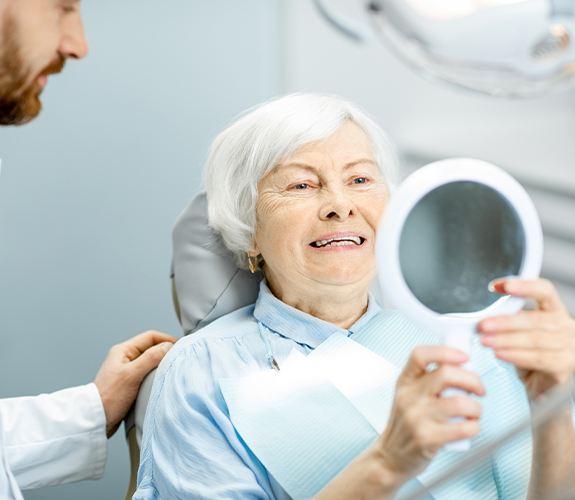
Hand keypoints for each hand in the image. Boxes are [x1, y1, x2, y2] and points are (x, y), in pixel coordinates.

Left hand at [94, 330, 176, 437]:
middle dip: (165, 351)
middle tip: (178, 359)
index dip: (166, 339)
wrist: (96, 420)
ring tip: (171, 370)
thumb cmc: (110, 397)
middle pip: (151, 347)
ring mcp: (127, 370)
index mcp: (123, 350)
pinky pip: (146, 372)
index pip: (150, 337)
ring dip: (160, 363)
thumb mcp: (132, 374)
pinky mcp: (129, 382)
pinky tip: (161, 380)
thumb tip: (168, 346)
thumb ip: (151, 358)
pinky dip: (155, 374)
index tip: (180, 347)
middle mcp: (125, 357)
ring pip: (149, 360)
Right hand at [377, 346, 483, 480]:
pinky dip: (474, 427)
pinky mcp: (427, 439)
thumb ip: (428, 380)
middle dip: (473, 379)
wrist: (390, 456)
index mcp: (405, 381)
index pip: (420, 355)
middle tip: (479, 389)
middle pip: (446, 374)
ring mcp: (416, 418)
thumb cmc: (407, 424)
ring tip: (474, 412)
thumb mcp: (408, 395)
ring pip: (459, 403)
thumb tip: (464, 366)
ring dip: (476, 407)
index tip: (464, 357)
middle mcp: (408, 396)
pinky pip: (463, 428)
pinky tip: (470, 427)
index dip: (446, 352)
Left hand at [478, 278, 574, 400]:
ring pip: (534, 340)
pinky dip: (515, 355)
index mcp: (554, 310)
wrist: (541, 385)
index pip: (544, 290)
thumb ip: (508, 319)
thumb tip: (481, 315)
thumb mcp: (519, 331)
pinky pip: (537, 359)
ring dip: (506, 340)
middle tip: (483, 325)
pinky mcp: (563, 367)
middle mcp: (565, 326)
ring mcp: (568, 347)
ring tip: (485, 341)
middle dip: (505, 322)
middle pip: (535, 319)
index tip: (500, 286)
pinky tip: (499, 354)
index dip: (525, 285)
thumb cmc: (528, 352)